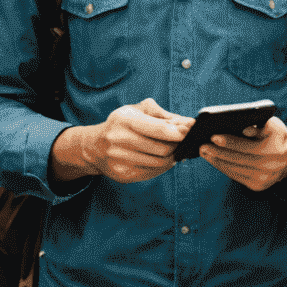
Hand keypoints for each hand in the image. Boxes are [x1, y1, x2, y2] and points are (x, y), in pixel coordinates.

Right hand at [52, 98, 192, 184]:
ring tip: (174, 150)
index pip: (160, 129)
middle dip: (178, 145)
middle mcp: (119, 140)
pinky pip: (153, 173)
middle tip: (185, 141)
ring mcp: (120, 160)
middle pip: (163, 149)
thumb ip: (162, 115)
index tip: (191, 130)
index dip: (180, 131)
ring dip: (172, 157)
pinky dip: (163, 166)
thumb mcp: (137, 110)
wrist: (94, 147)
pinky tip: (163, 159)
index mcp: (125, 120)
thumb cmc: (121, 124)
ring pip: (160, 163)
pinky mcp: (123, 175)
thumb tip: (187, 124)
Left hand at [202, 114, 286, 191]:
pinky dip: (223, 168)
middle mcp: (270, 167)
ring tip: (204, 152)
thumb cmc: (277, 137)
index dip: (230, 142)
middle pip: (238, 159)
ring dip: (217, 161)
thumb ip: (260, 126)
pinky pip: (236, 176)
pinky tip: (214, 160)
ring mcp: (263, 179)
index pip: (248, 147)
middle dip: (218, 152)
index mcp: (275, 150)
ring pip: (235, 169)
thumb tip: (244, 129)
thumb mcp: (274, 126)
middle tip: (202, 145)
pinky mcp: (257, 186)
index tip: (213, 136)